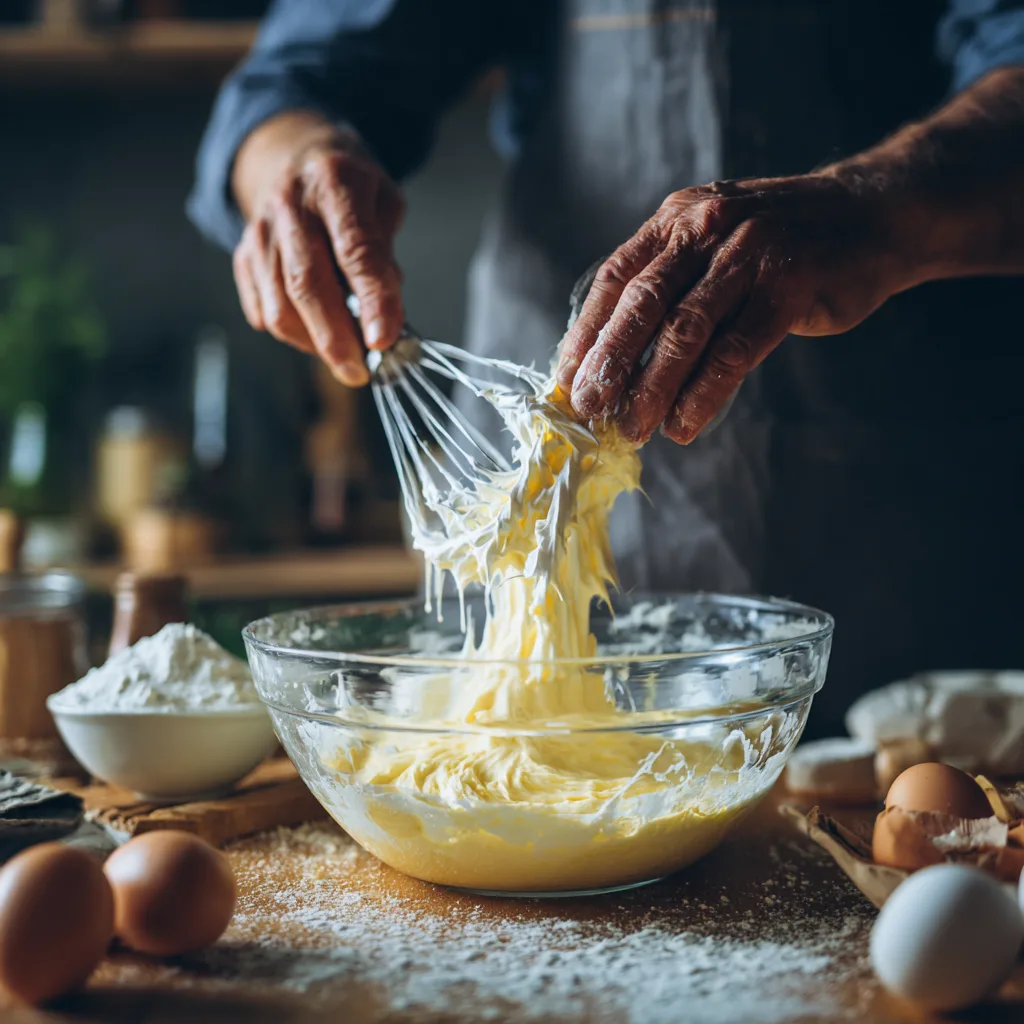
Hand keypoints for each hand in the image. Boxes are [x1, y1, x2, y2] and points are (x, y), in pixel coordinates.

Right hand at [232, 113, 404, 386]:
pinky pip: (263, 310)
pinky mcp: (243, 256)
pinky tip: (315, 335)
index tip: (383, 340)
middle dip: (335, 338)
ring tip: (343, 358)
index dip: (371, 299)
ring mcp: (260, 231)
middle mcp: (289, 204)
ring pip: (280, 305)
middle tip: (359, 372)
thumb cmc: (351, 188)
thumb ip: (386, 255)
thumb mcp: (385, 202)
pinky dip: (291, 335)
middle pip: (307, 283)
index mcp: (334, 181)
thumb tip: (385, 315)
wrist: (295, 156)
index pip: (355, 249)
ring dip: (313, 344)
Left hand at [556, 173, 907, 443]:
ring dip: (653, 387)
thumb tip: (613, 356)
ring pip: (685, 331)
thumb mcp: (713, 241)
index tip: (565, 381)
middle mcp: (707, 229)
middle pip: (643, 304)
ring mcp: (750, 254)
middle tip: (588, 409)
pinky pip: (735, 351)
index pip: (615, 279)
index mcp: (676, 220)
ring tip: (632, 428)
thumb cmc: (779, 243)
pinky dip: (704, 393)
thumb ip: (669, 284)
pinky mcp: (789, 286)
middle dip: (609, 363)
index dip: (586, 333)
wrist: (871, 215)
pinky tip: (684, 424)